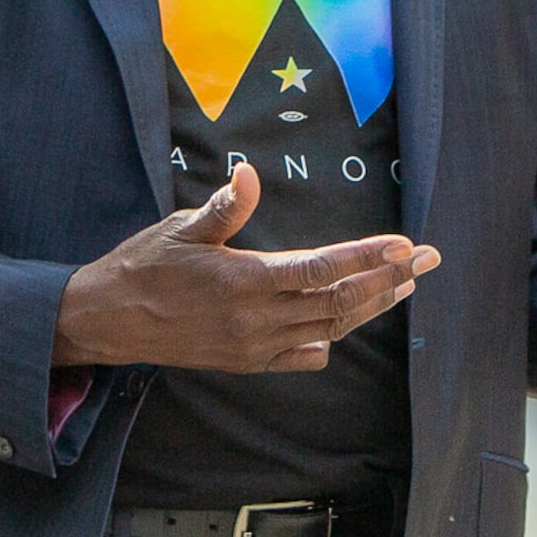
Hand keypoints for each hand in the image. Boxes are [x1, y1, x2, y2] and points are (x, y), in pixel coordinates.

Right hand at [51, 157, 438, 372]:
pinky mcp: (248, 362)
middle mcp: (256, 318)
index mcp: (243, 280)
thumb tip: (249, 175)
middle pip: (339, 301)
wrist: (109, 322)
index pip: (321, 269)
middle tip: (428, 260)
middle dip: (389, 279)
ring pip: (329, 327)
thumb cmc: (143, 267)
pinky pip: (303, 355)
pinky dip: (332, 338)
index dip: (367, 257)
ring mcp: (255, 345)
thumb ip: (224, 207)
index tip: (405, 245)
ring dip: (371, 306)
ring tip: (406, 286)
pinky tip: (348, 324)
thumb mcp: (179, 229)